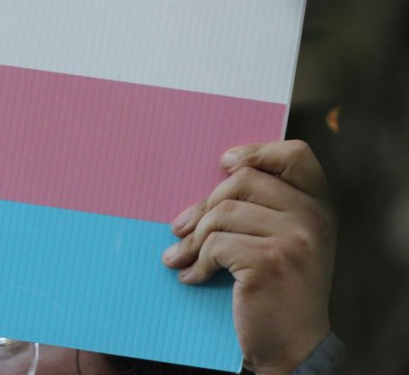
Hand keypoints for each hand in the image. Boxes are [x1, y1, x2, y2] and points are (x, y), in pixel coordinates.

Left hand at [161, 140, 335, 374]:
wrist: (293, 347)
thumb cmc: (278, 290)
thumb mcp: (284, 240)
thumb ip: (266, 206)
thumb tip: (219, 171)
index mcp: (318, 207)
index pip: (296, 155)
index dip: (256, 151)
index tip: (224, 164)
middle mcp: (313, 218)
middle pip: (242, 181)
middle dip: (204, 205)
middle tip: (180, 228)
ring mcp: (294, 239)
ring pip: (222, 213)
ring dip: (192, 239)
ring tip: (178, 256)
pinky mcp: (269, 262)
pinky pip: (215, 245)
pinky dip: (196, 263)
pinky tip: (193, 277)